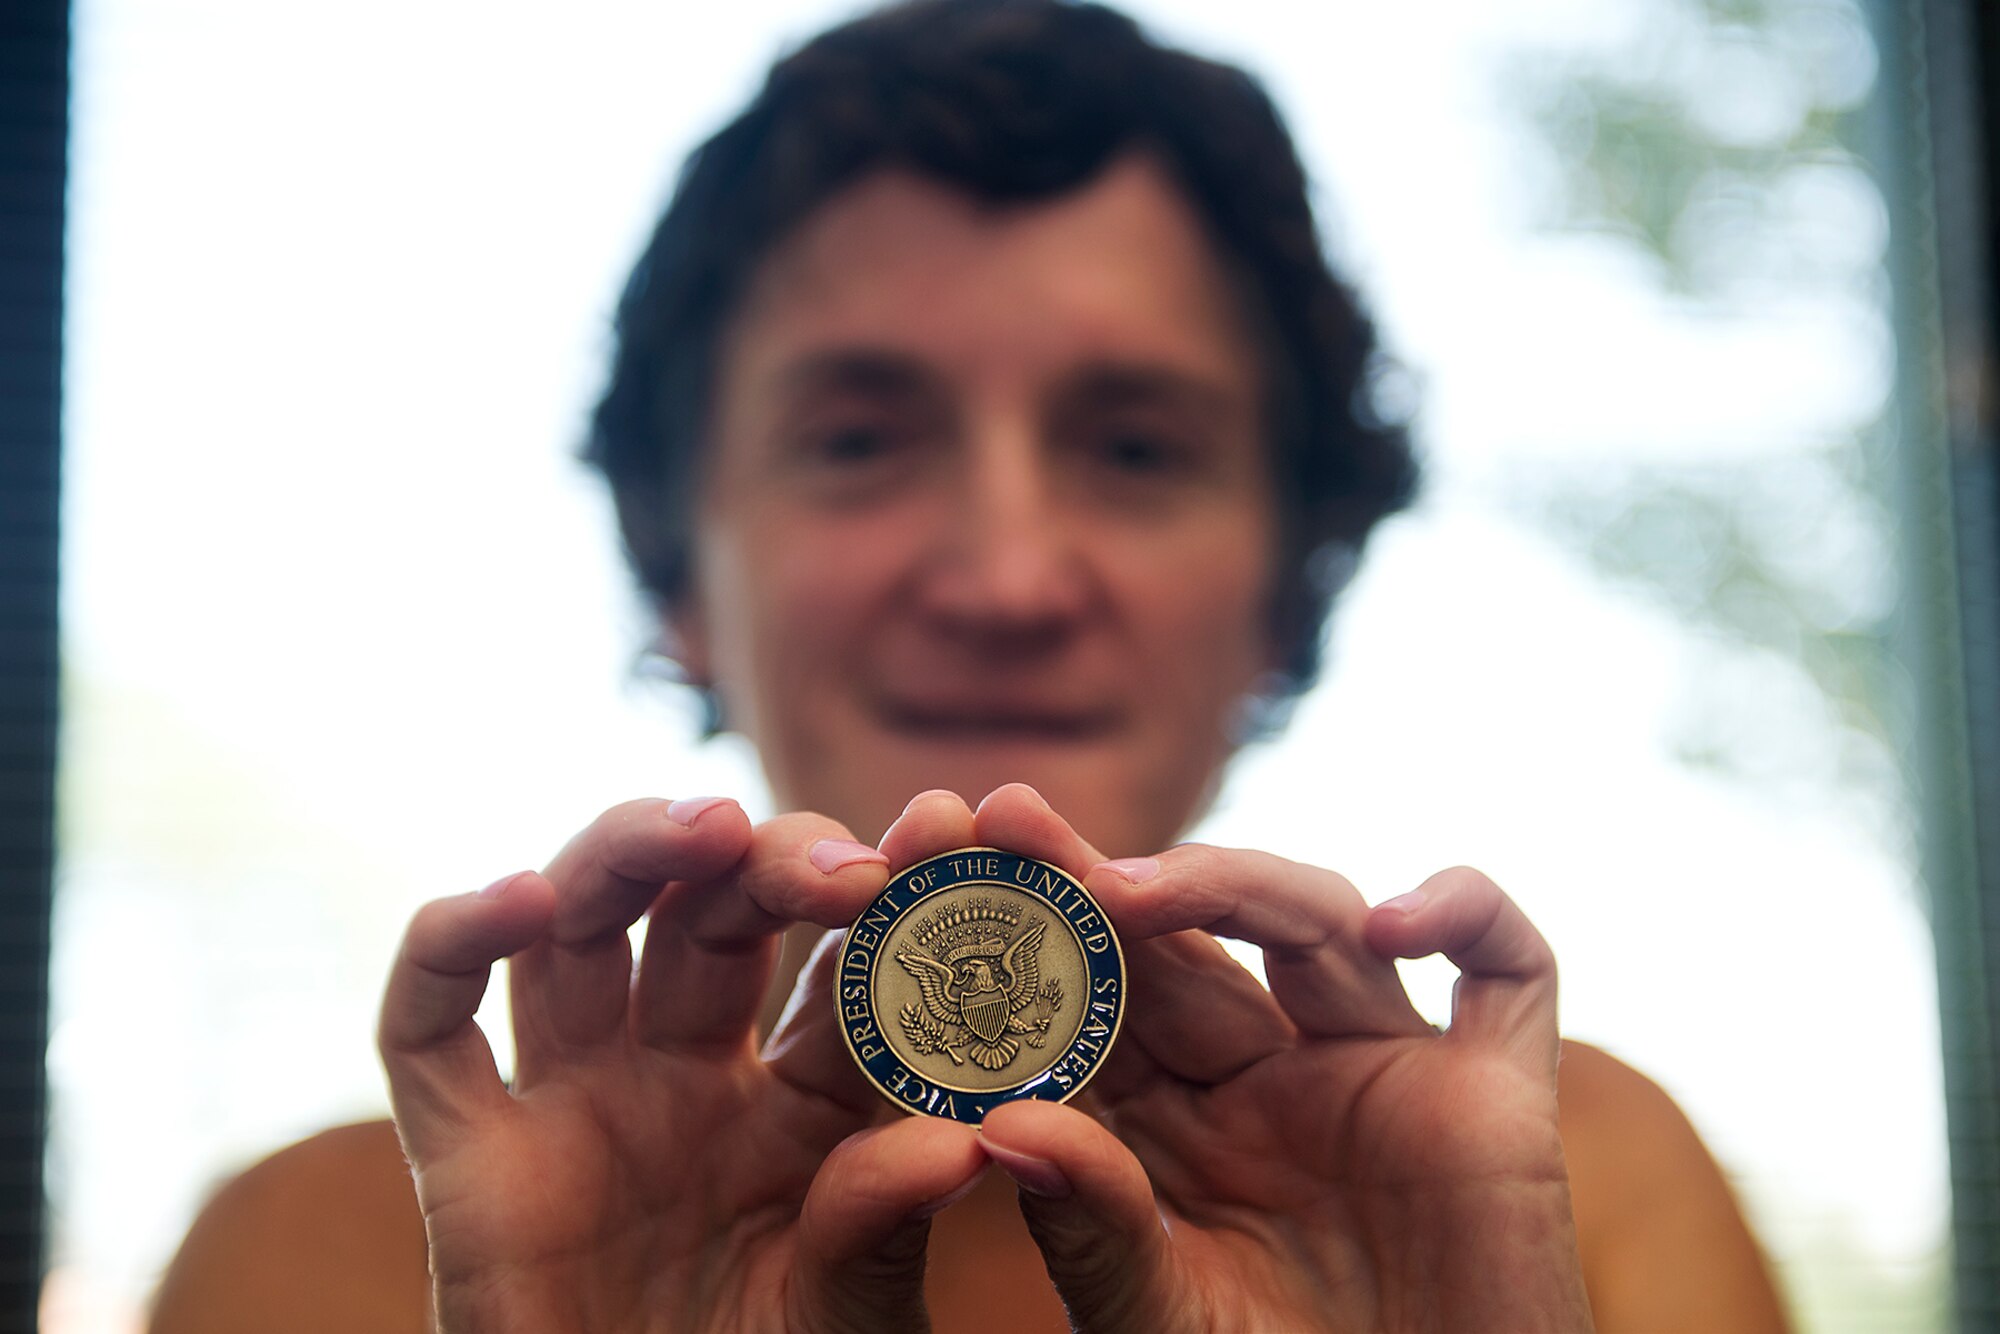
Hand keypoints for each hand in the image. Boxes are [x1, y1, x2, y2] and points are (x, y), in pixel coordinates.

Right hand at [377, 797, 987, 1333]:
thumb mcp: (843, 1320)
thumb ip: (883, 1229)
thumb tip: (967, 1139)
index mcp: (794, 1105)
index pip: (838, 968)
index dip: (888, 894)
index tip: (945, 829)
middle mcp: (680, 1075)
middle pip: (708, 915)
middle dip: (768, 863)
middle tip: (837, 861)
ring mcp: (571, 1102)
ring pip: (577, 928)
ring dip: (630, 853)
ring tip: (706, 829)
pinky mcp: (466, 1155)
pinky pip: (428, 1027)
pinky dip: (450, 945)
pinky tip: (516, 900)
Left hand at [948, 784, 1593, 1333]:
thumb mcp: (1156, 1323)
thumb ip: (1091, 1231)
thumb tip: (1002, 1125)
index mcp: (1179, 1124)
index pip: (1101, 997)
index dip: (1032, 930)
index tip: (947, 869)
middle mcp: (1275, 1077)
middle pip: (1192, 939)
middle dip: (1104, 876)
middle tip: (1010, 820)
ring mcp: (1384, 1073)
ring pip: (1321, 923)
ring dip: (1234, 885)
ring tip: (1134, 892)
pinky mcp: (1501, 1098)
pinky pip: (1511, 972)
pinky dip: (1471, 913)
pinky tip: (1398, 920)